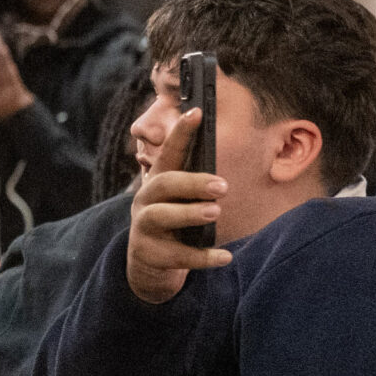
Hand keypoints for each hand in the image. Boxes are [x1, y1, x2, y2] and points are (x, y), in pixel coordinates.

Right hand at [126, 107, 227, 304]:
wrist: (149, 263)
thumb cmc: (174, 223)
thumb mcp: (182, 200)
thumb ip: (197, 183)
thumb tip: (231, 166)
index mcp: (159, 182)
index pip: (169, 152)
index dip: (181, 133)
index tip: (196, 112)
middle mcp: (146, 201)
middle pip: (163, 184)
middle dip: (192, 182)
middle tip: (222, 185)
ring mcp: (144, 228)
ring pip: (160, 216)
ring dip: (189, 213)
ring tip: (215, 212)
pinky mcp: (150, 254)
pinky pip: (176, 255)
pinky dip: (201, 256)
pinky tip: (225, 257)